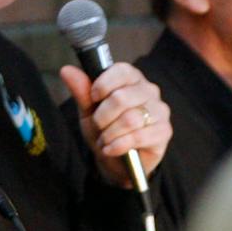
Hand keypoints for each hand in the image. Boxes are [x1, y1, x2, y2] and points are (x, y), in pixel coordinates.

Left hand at [60, 62, 171, 185]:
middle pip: (121, 98)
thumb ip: (82, 91)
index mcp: (132, 79)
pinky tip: (111, 149)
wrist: (116, 160)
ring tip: (104, 141)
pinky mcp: (164, 131)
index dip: (103, 85)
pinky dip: (119, 145)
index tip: (93, 98)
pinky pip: (138, 137)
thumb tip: (66, 70)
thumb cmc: (105, 130)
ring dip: (109, 134)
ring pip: (129, 119)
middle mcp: (149, 91)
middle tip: (97, 127)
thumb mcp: (88, 111)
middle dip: (102, 117)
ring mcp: (159, 111)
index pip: (122, 71)